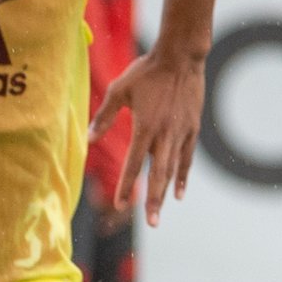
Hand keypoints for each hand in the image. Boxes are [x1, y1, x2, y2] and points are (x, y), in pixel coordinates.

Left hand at [94, 46, 208, 221]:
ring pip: (173, 170)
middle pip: (158, 175)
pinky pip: (187, 158)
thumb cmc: (147, 71)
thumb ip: (105, 116)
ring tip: (160, 213)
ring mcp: (181, 133)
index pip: (134, 163)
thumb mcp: (120, 90)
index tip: (120, 204)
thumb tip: (89, 138)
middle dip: (153, 200)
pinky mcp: (192, 129)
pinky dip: (183, 176)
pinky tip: (180, 192)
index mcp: (145, 127)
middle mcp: (164, 135)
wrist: (182, 58)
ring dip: (166, 193)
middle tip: (151, 223)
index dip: (125, 185)